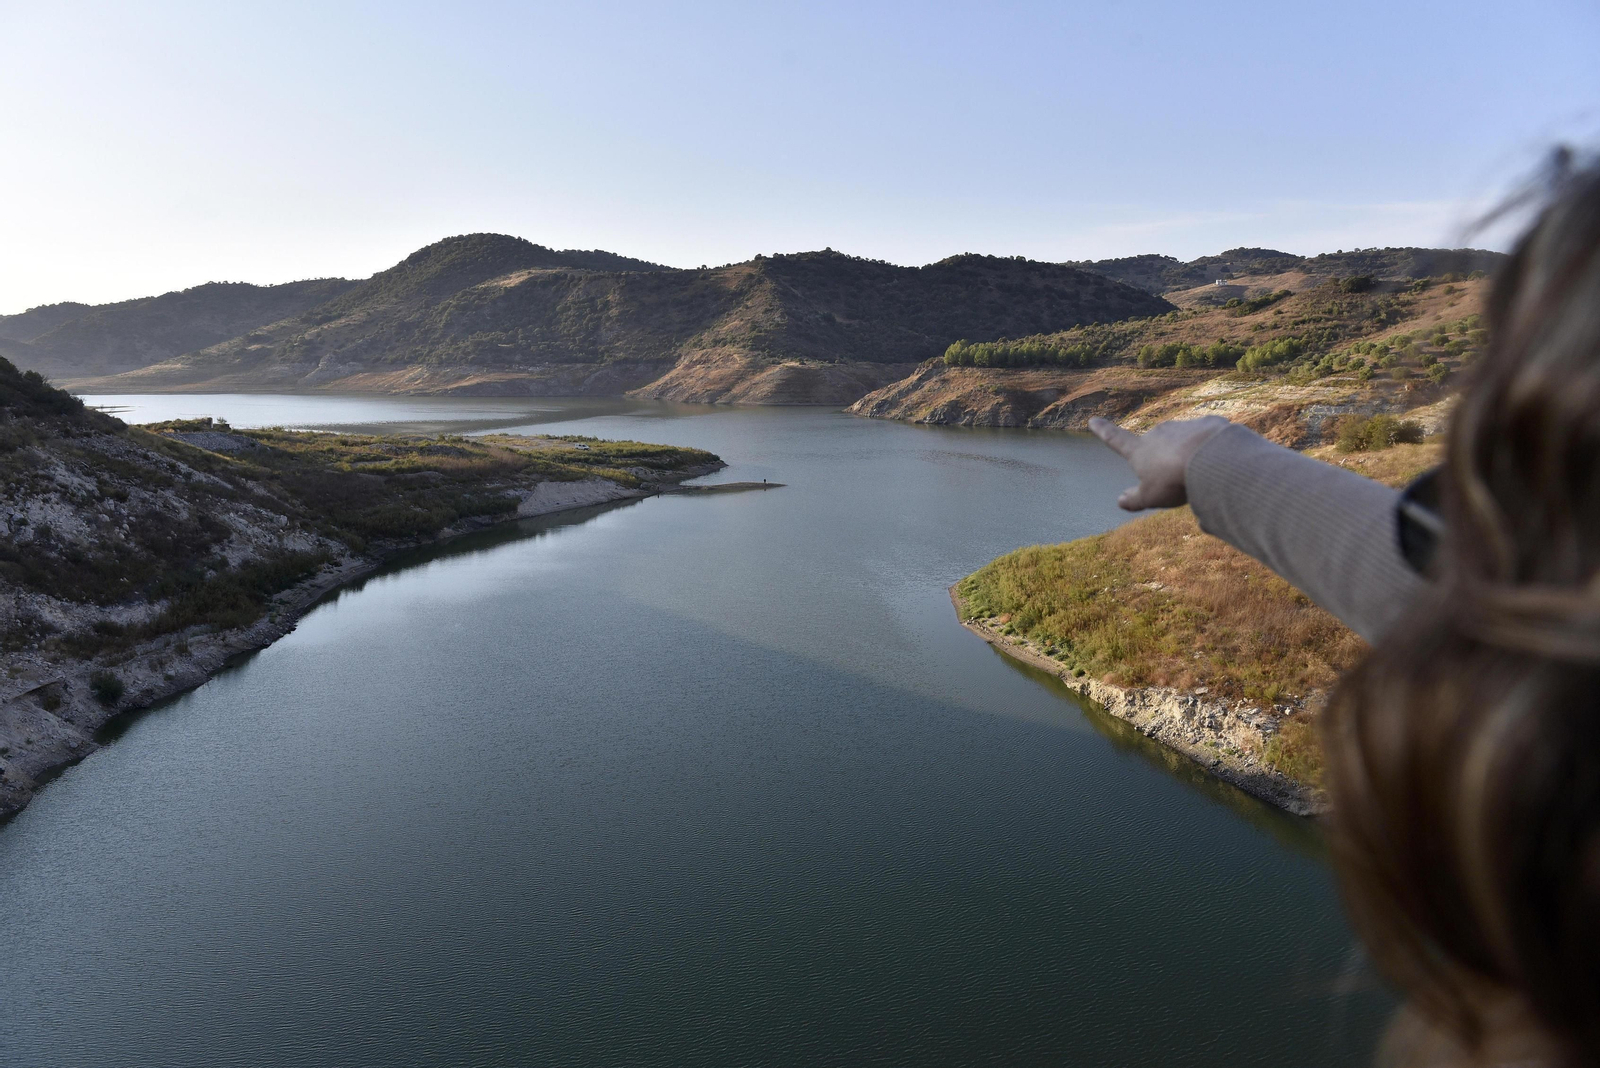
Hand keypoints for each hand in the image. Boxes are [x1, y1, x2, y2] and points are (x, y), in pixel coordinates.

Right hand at [1089, 415, 1229, 510]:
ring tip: (1200, 472)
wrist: (1211, 458)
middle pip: (1156, 444)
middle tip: (1176, 477)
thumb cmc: (1173, 480)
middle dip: (1163, 456)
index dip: (1103, 431)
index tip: (1093, 421)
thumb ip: (1134, 499)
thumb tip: (1120, 501)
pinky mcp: (1207, 424)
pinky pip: (1206, 435)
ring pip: (1182, 440)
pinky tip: (1217, 459)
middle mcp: (1158, 433)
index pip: (1116, 439)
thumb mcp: (1150, 497)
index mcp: (1140, 450)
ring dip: (1188, 452)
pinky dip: (1209, 446)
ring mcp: (1183, 426)